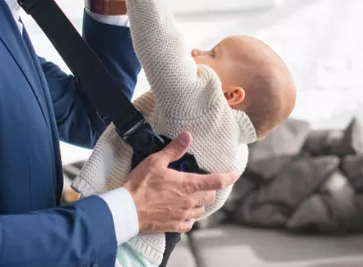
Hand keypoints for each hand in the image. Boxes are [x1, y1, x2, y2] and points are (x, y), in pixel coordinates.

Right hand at [124, 132, 238, 233]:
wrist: (127, 210)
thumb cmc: (140, 184)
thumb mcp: (156, 161)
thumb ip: (174, 150)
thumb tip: (187, 135)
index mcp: (188, 185)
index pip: (216, 181)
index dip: (229, 177)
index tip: (235, 174)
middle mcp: (190, 201)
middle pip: (210, 196)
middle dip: (209, 190)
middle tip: (201, 184)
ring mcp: (183, 215)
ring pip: (201, 210)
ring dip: (199, 203)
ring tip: (191, 197)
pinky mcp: (174, 226)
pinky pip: (189, 223)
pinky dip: (190, 218)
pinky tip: (183, 213)